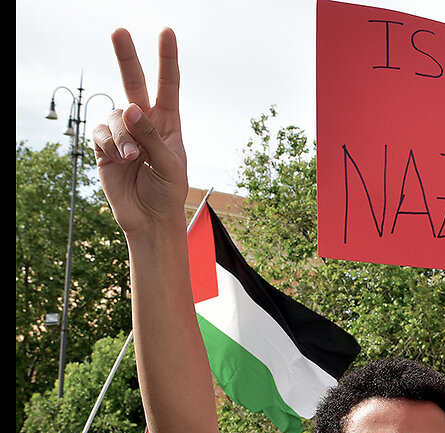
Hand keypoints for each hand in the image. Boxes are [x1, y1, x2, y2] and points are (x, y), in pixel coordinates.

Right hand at [92, 28, 188, 237]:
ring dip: (124, 136)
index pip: (169, 85)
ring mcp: (123, 132)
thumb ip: (153, 137)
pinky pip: (101, 134)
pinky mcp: (104, 146)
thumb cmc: (168, 191)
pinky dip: (112, 144)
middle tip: (119, 31)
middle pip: (134, 83)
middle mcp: (144, 121)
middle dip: (127, 57)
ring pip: (116, 116)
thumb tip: (132, 107)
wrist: (150, 218)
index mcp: (168, 122)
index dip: (167, 58)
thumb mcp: (170, 164)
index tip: (166, 32)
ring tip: (133, 158)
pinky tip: (121, 159)